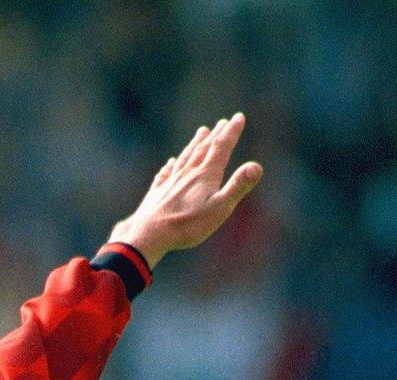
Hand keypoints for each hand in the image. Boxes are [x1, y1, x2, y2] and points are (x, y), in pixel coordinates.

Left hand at [111, 114, 262, 268]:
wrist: (150, 233)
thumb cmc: (187, 224)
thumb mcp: (219, 208)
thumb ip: (238, 186)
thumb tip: (257, 167)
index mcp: (205, 175)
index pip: (221, 147)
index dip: (231, 132)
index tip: (238, 117)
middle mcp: (188, 173)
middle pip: (204, 149)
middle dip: (216, 135)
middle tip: (223, 122)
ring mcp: (171, 182)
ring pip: (185, 157)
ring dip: (195, 143)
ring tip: (201, 132)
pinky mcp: (157, 194)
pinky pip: (165, 175)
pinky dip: (170, 166)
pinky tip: (170, 163)